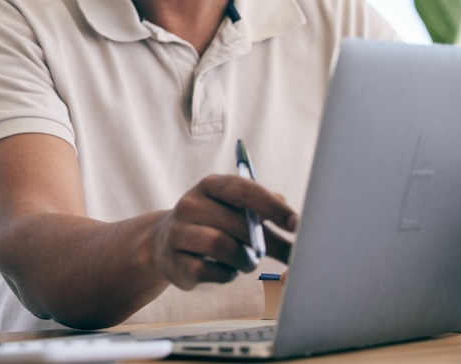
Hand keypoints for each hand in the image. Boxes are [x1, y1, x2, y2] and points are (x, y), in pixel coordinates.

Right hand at [144, 174, 296, 290]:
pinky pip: (207, 271)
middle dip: (264, 243)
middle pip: (236, 223)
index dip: (272, 206)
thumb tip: (294, 219)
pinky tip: (227, 271)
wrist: (164, 244)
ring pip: (220, 246)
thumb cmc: (213, 225)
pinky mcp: (174, 262)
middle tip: (280, 255)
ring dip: (245, 259)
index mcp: (210, 185)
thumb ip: (264, 209)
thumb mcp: (234, 208)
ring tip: (249, 262)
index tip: (296, 223)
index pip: (243, 189)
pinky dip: (226, 275)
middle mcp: (190, 204)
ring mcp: (177, 232)